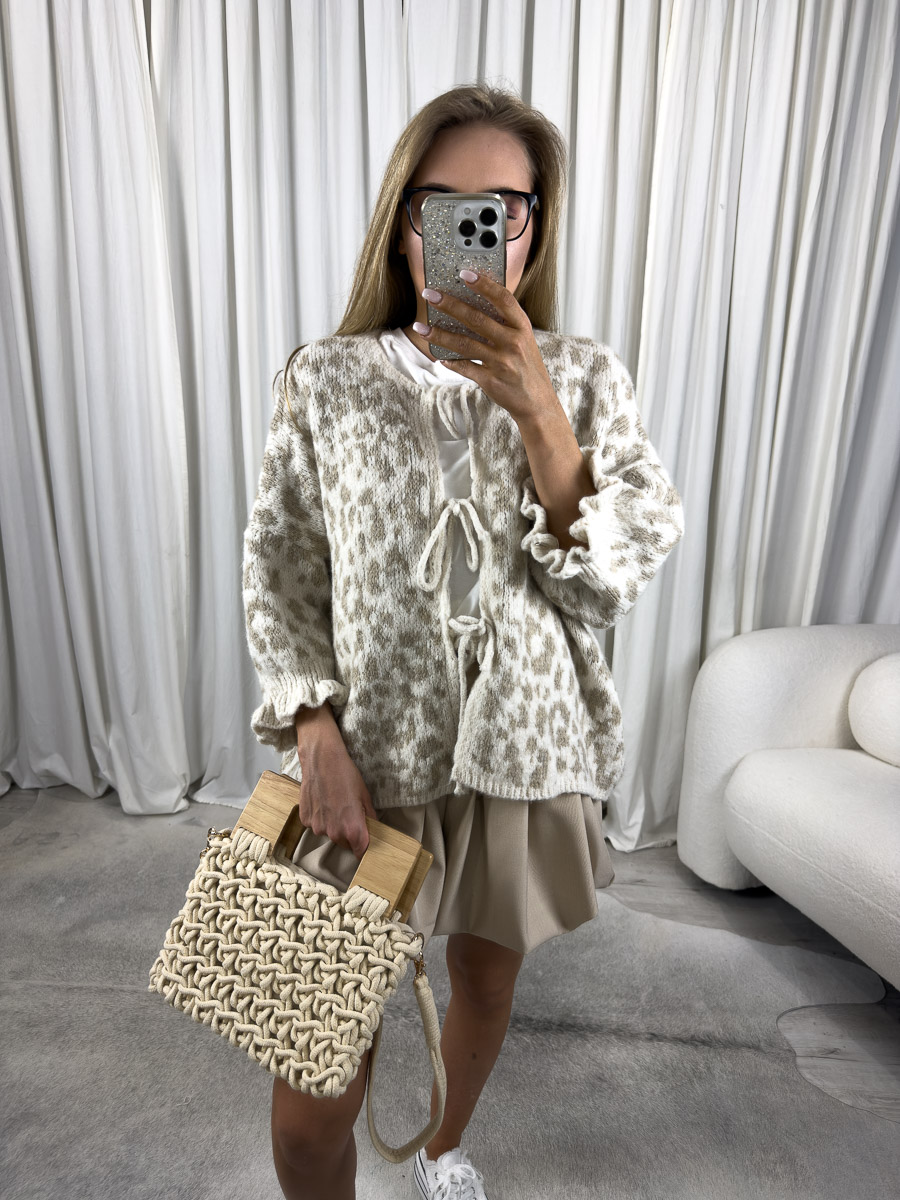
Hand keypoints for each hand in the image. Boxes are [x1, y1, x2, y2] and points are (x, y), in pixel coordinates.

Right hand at [297, 731, 379, 859]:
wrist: (321, 759)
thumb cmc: (346, 775)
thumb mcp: (364, 795)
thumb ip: (370, 817)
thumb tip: (374, 829)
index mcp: (352, 828)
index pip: (360, 851)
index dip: (364, 849)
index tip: (364, 844)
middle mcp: (334, 832)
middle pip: (344, 843)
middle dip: (349, 834)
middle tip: (349, 814)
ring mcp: (317, 827)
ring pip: (329, 834)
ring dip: (333, 825)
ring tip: (334, 804)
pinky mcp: (305, 820)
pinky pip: (316, 825)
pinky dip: (320, 818)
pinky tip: (322, 801)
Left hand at [416, 271, 558, 422]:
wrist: (537, 401)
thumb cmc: (526, 365)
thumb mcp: (524, 339)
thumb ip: (504, 322)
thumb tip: (472, 302)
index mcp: (522, 327)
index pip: (502, 299)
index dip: (484, 284)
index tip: (464, 273)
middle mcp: (513, 342)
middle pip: (477, 318)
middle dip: (450, 304)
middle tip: (430, 294)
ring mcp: (502, 362)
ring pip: (465, 344)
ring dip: (439, 334)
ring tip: (420, 327)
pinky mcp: (491, 380)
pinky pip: (465, 368)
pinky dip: (451, 361)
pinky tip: (439, 357)